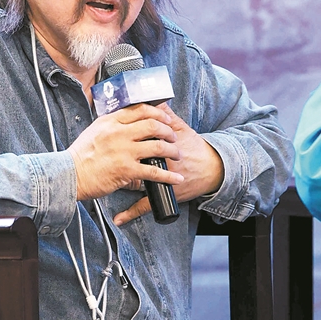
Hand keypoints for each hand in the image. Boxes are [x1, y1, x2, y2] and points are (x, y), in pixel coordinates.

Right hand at [68, 103, 183, 201]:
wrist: (70, 175)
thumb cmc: (80, 156)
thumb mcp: (93, 131)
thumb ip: (110, 125)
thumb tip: (125, 121)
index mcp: (110, 121)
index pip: (140, 110)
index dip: (157, 113)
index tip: (165, 119)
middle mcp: (119, 133)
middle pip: (153, 125)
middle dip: (168, 131)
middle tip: (173, 137)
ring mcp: (124, 151)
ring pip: (158, 146)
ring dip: (172, 150)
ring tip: (176, 154)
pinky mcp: (127, 170)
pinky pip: (154, 172)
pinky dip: (168, 176)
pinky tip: (176, 179)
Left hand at [113, 103, 223, 225]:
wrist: (213, 167)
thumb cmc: (195, 148)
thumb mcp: (181, 128)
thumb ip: (165, 114)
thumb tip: (153, 100)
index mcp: (160, 144)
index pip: (134, 142)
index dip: (120, 141)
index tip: (109, 140)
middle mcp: (159, 161)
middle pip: (130, 161)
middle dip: (117, 160)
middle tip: (107, 158)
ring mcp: (161, 180)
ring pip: (134, 183)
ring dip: (120, 183)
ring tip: (108, 181)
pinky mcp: (165, 194)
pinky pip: (145, 206)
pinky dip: (130, 214)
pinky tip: (119, 218)